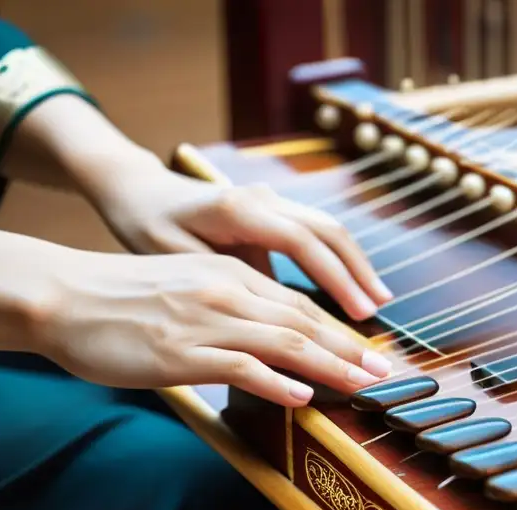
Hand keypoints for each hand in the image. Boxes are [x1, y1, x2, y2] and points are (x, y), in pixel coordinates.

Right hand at [38, 249, 392, 405]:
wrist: (61, 295)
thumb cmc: (120, 299)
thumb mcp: (185, 285)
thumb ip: (228, 305)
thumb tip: (263, 337)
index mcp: (228, 274)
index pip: (298, 304)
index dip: (339, 329)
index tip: (370, 351)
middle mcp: (224, 292)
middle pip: (302, 321)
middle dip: (350, 348)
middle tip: (386, 371)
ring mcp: (203, 322)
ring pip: (282, 342)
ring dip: (330, 365)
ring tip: (363, 384)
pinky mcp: (180, 353)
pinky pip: (239, 366)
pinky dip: (275, 382)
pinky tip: (301, 396)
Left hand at [86, 158, 393, 321]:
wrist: (137, 190)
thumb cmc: (146, 226)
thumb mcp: (173, 257)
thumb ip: (224, 279)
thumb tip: (274, 311)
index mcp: (237, 209)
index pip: (302, 242)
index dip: (335, 279)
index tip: (358, 313)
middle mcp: (262, 198)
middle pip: (327, 231)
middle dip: (358, 272)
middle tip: (379, 311)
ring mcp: (271, 200)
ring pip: (327, 228)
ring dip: (355, 265)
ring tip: (377, 300)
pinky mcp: (273, 211)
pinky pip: (316, 233)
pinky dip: (338, 260)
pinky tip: (351, 286)